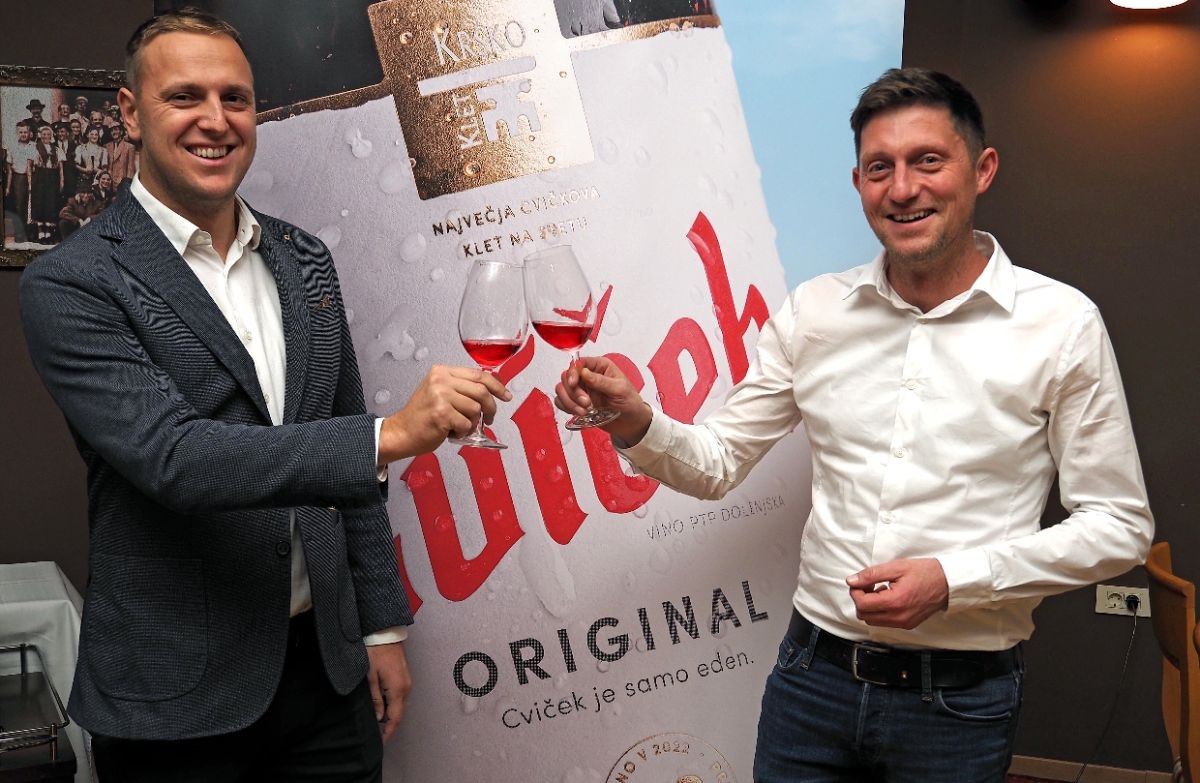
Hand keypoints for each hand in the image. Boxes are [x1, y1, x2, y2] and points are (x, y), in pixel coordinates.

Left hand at [365, 642, 410, 742]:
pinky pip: (400, 697)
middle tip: (379, 737)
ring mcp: (407, 682)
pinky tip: (384, 708)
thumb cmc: (375, 653)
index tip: (382, 742)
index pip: (395, 718)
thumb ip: (375, 699)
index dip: (388, 732)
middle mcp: (406, 688)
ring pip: (400, 705)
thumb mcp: (370, 677)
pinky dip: (393, 706)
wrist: (385, 634)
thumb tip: (379, 717)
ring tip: (379, 724)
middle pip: (399, 713)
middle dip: (390, 726)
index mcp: (397, 690)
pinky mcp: (405, 677)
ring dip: (391, 716)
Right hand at [378, 364, 511, 461]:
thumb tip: (490, 391)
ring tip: (460, 426)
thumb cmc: (421, 416)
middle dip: (491, 408)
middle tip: (490, 418)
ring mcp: (440, 395)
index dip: (497, 386)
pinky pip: (466, 424)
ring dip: (473, 423)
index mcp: (442, 371)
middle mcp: (441, 380)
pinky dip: (463, 432)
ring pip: (476, 409)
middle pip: (481, 391)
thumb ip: (461, 388)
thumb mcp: (439, 392)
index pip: (478, 374)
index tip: (506, 395)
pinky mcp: (441, 413)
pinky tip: (451, 432)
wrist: (401, 432)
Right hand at [554, 356, 651, 443]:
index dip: (573, 372)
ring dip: (570, 402)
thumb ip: (601, 381)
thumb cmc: (630, 402)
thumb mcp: (620, 389)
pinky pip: (561, 402)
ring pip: (562, 389)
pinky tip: (580, 413)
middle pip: (567, 377)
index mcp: (600, 367)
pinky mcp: (577, 403)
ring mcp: (582, 390)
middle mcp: (588, 376)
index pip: (578, 363)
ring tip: (585, 411)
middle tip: (587, 403)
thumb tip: (585, 373)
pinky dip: (567, 408)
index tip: (574, 383)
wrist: (631, 422)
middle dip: (573, 392)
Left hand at [846, 558, 948, 629]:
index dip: (856, 591)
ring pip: (873, 621)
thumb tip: (851, 581)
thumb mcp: (896, 567)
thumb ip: (871, 574)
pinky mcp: (908, 625)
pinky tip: (890, 598)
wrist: (949, 582)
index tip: (861, 581)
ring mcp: (904, 623)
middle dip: (862, 600)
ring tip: (882, 591)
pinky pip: (886, 622)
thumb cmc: (926, 572)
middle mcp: (898, 617)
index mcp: (894, 602)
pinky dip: (881, 611)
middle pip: (864, 615)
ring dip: (871, 607)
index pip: (861, 604)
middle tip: (870, 586)